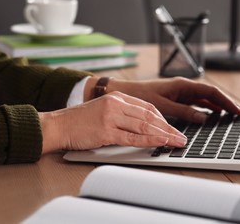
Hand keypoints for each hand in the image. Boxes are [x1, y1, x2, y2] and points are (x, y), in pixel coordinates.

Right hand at [39, 91, 186, 152]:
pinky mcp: (106, 131)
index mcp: (117, 96)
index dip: (162, 119)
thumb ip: (122, 113)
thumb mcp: (103, 109)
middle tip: (181, 136)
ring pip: (144, 126)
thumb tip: (143, 125)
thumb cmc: (79, 120)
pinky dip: (149, 140)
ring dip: (164, 135)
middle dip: (168, 127)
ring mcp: (111, 117)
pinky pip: (133, 137)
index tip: (172, 128)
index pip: (147, 106)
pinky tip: (160, 143)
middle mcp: (116, 104)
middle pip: (150, 115)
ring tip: (176, 142)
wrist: (58, 125)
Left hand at [105, 77, 239, 123]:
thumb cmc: (140, 97)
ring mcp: (179, 92)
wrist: (124, 93)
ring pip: (203, 98)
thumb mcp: (163, 107)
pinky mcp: (174, 98)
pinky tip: (211, 114)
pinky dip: (205, 108)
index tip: (237, 110)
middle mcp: (183, 87)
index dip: (226, 101)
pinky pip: (195, 102)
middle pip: (210, 94)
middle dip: (226, 103)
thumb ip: (184, 112)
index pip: (210, 91)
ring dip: (217, 106)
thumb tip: (204, 117)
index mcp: (182, 85)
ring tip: (230, 115)